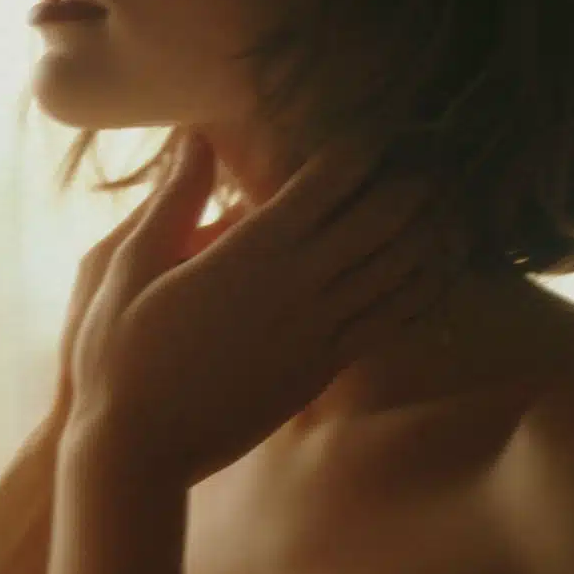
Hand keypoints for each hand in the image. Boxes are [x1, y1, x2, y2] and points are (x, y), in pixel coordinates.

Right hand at [69, 130, 444, 484]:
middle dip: (411, 186)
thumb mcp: (126, 267)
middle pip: (378, 221)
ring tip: (453, 209)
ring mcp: (316, 334)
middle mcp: (297, 287)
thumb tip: (197, 137)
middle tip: (435, 160)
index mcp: (251, 251)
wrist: (140, 447)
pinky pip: (386, 327)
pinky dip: (418, 297)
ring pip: (395, 273)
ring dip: (428, 236)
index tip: (383, 126)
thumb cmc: (120, 353)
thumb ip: (172, 201)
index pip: (327, 182)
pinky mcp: (321, 372)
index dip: (362, 148)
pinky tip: (438, 276)